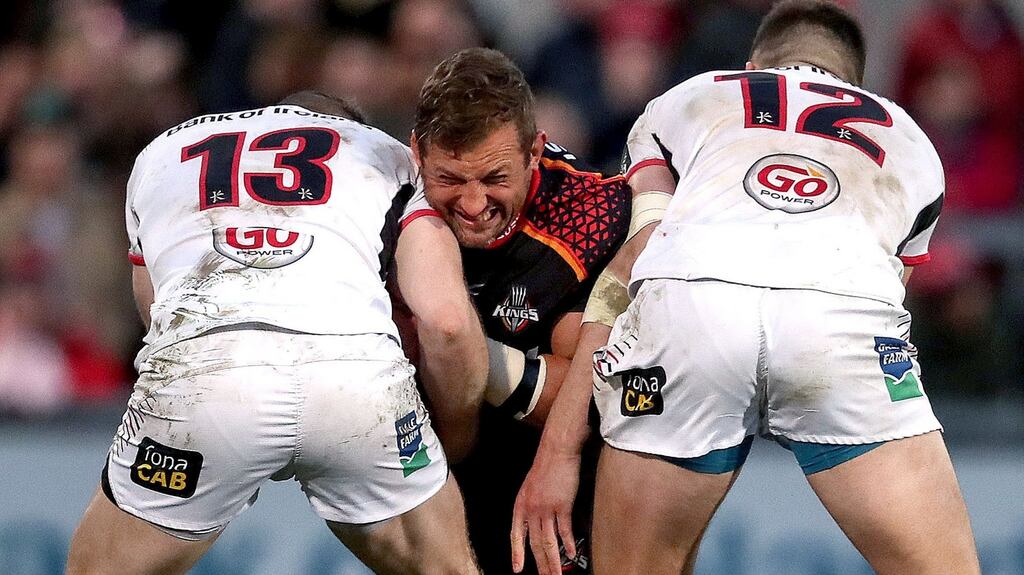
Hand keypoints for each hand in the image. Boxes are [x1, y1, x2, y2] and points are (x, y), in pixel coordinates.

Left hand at [511, 446, 581, 573]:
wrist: (556, 450)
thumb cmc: (546, 465)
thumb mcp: (531, 487)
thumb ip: (531, 505)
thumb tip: (535, 522)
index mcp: (521, 505)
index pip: (516, 535)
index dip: (517, 554)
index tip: (517, 570)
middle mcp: (531, 509)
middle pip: (535, 544)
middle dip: (540, 565)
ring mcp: (546, 508)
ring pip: (549, 542)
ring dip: (554, 562)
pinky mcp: (563, 505)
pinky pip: (565, 530)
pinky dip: (569, 543)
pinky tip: (572, 553)